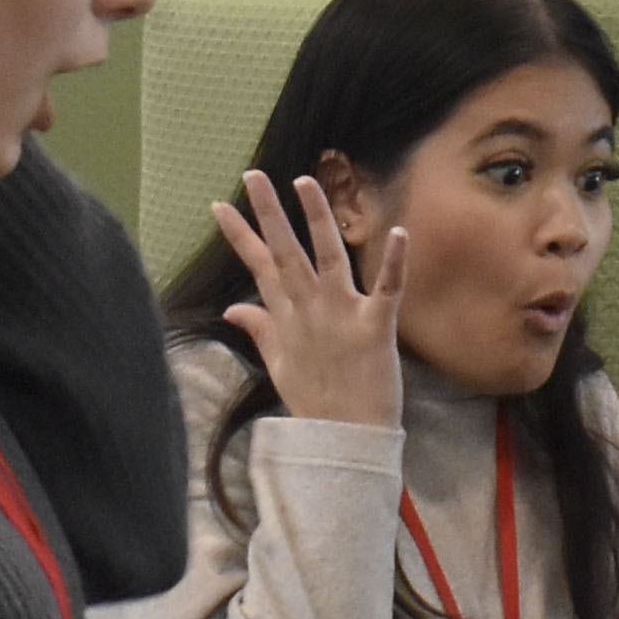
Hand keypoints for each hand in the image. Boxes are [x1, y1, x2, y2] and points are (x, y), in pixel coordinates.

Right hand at [212, 168, 403, 431]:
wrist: (345, 442)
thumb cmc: (316, 403)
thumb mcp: (279, 364)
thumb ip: (259, 329)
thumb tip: (231, 310)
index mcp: (287, 317)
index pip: (259, 267)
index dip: (240, 235)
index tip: (219, 205)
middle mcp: (309, 310)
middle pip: (285, 253)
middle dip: (268, 213)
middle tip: (253, 176)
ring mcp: (341, 316)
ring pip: (327, 258)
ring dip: (317, 219)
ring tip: (306, 182)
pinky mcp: (376, 328)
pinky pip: (387, 289)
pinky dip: (394, 262)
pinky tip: (399, 232)